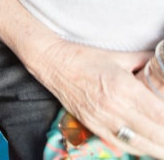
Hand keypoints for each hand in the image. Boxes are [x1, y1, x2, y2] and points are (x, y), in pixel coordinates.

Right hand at [30, 39, 163, 157]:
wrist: (53, 63)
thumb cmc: (86, 58)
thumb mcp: (120, 57)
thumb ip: (146, 62)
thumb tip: (162, 64)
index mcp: (124, 88)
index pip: (160, 115)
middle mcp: (115, 107)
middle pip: (155, 134)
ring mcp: (103, 119)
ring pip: (140, 144)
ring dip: (158, 148)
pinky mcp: (93, 126)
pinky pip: (122, 144)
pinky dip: (139, 148)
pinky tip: (149, 147)